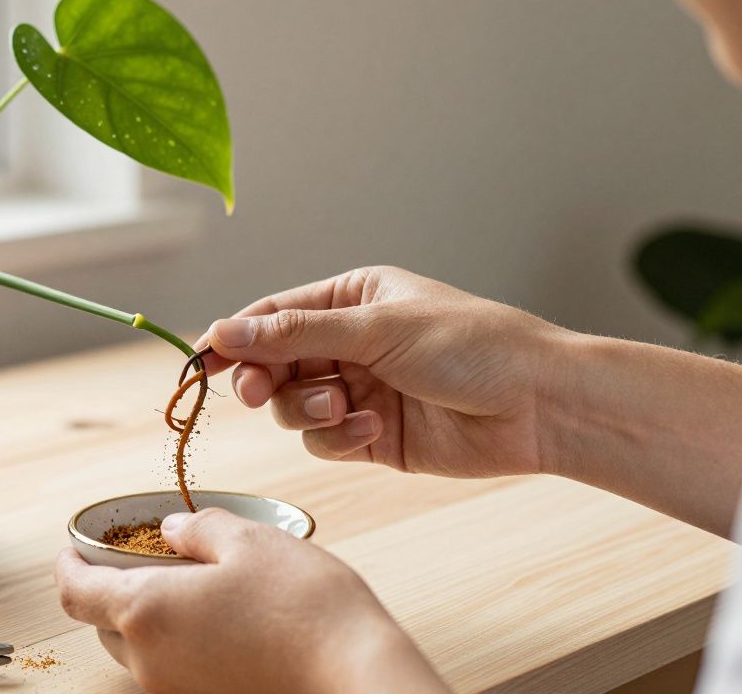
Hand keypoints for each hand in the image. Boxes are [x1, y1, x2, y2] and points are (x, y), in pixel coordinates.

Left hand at [55, 508, 447, 693]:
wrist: (354, 673)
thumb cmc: (304, 605)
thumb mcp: (248, 540)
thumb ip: (197, 529)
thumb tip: (171, 530)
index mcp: (145, 611)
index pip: (73, 592)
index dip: (67, 564)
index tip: (74, 547)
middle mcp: (149, 660)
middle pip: (104, 624)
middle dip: (114, 589)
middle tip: (146, 557)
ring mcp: (176, 689)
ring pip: (141, 649)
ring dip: (150, 617)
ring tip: (195, 585)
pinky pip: (174, 668)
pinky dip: (181, 641)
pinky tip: (224, 620)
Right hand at [201, 266, 741, 535]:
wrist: (538, 405)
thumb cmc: (473, 346)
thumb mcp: (377, 327)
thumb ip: (295, 333)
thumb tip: (224, 331)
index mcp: (351, 300)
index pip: (273, 316)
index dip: (236, 338)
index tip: (203, 361)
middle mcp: (350, 343)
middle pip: (274, 364)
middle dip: (267, 380)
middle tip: (260, 393)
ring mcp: (360, 391)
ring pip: (295, 408)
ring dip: (310, 411)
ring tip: (347, 408)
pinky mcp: (372, 437)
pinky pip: (325, 441)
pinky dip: (339, 439)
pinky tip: (372, 431)